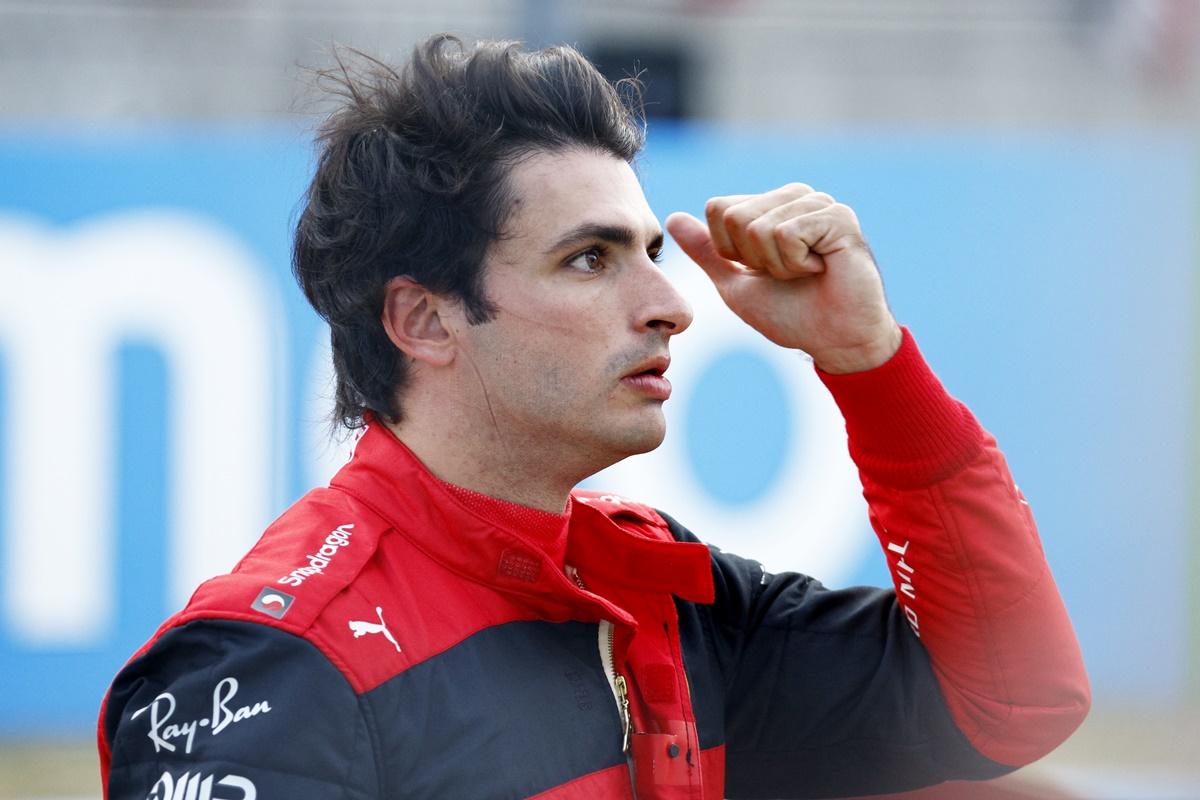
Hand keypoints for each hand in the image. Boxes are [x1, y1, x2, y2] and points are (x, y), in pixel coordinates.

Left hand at [666, 183, 901, 373]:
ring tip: (806, 273)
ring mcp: (817, 203)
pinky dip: (794, 264)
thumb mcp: (735, 284)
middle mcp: (793, 197)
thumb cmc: (791, 314)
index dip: (729, 251)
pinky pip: (785, 234)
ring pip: (758, 226)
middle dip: (753, 259)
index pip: (717, 209)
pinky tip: (820, 269)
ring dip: (776, 265)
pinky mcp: (837, 216)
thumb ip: (707, 251)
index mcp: (769, 206)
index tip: (762, 270)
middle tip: (787, 274)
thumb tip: (672, 218)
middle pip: (734, 216)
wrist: (836, 340)